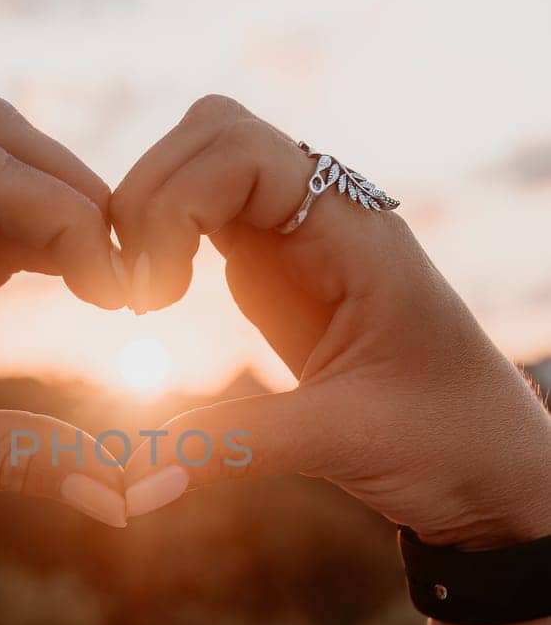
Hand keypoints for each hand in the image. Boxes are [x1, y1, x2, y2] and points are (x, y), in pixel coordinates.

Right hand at [113, 95, 550, 548]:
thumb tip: (131, 489)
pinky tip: (156, 303)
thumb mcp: (341, 443)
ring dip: (152, 215)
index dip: (174, 200)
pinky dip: (165, 242)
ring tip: (140, 299)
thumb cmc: (448, 444)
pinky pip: (208, 217)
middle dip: (149, 198)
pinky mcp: (280, 274)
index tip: (155, 295)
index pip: (242, 150)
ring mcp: (300, 241)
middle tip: (132, 295)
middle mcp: (326, 219)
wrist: (494, 470)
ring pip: (204, 167)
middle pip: (212, 135)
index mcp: (354, 235)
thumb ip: (232, 448)